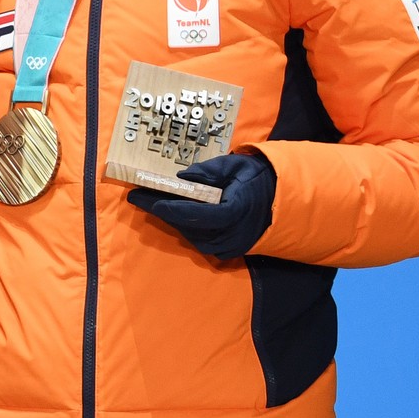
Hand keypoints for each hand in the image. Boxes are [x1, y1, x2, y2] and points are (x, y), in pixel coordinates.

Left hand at [127, 152, 275, 259]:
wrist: (281, 201)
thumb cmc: (257, 179)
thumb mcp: (236, 165)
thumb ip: (210, 170)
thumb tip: (181, 177)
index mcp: (238, 211)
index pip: (199, 215)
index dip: (172, 209)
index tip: (150, 201)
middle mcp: (233, 234)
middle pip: (189, 226)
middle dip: (161, 211)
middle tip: (137, 196)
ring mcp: (231, 246)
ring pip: (191, 235)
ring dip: (170, 219)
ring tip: (149, 201)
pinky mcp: (228, 252)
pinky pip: (199, 240)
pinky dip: (184, 227)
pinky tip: (171, 213)